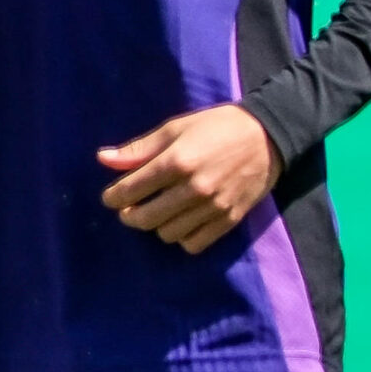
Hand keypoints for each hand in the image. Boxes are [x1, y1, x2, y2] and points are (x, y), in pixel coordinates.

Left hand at [98, 105, 281, 254]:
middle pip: (145, 218)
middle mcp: (194, 188)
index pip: (131, 191)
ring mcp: (213, 208)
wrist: (267, 137)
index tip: (111, 197)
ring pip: (167, 234)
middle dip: (130, 215)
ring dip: (157, 225)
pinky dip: (182, 237)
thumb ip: (139, 148)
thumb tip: (102, 159)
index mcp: (177, 161)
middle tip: (130, 207)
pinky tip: (181, 221)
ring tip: (159, 210)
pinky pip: (194, 244)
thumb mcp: (174, 128)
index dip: (113, 197)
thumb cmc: (216, 126)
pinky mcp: (229, 220)